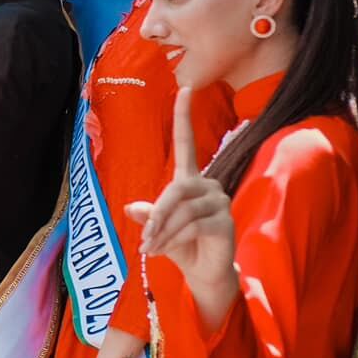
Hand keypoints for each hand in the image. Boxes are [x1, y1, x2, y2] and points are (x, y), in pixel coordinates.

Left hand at [127, 89, 237, 323]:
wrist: (202, 272)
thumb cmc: (180, 244)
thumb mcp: (157, 228)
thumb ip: (147, 215)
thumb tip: (132, 207)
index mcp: (189, 180)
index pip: (187, 142)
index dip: (184, 115)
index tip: (185, 86)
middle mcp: (207, 185)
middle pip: (176, 189)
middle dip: (157, 214)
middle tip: (145, 238)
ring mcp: (219, 202)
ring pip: (181, 210)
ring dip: (162, 231)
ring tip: (152, 247)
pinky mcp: (226, 220)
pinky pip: (191, 224)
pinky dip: (173, 238)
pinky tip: (166, 249)